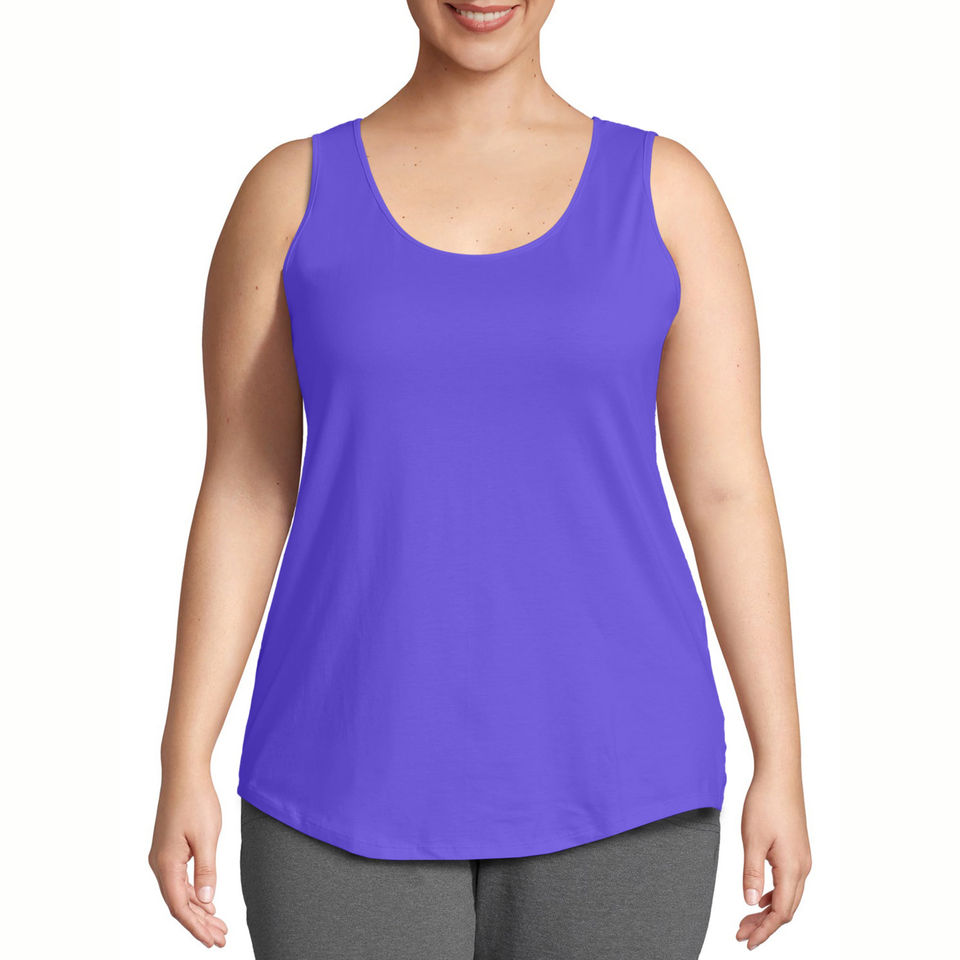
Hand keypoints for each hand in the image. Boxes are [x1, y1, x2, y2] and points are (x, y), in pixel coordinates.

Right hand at [148, 769, 227, 947]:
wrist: (184, 773)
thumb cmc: (195, 800)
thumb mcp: (207, 838)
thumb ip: (207, 871)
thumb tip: (206, 901)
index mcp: (166, 865)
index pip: (180, 907)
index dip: (196, 926)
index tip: (213, 940)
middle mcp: (159, 864)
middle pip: (179, 904)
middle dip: (200, 923)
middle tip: (221, 937)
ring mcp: (163, 857)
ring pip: (179, 893)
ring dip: (198, 910)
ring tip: (218, 925)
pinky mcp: (169, 850)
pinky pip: (180, 880)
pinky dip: (194, 894)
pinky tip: (207, 902)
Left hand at [737, 771, 811, 949]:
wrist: (780, 775)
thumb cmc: (766, 803)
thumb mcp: (752, 840)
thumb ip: (751, 873)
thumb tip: (749, 903)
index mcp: (792, 868)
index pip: (780, 912)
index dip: (764, 930)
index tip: (747, 941)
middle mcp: (803, 867)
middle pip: (786, 908)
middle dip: (764, 925)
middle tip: (741, 934)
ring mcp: (802, 858)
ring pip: (788, 896)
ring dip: (768, 910)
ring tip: (746, 919)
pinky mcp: (797, 850)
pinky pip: (788, 882)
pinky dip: (773, 894)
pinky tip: (759, 896)